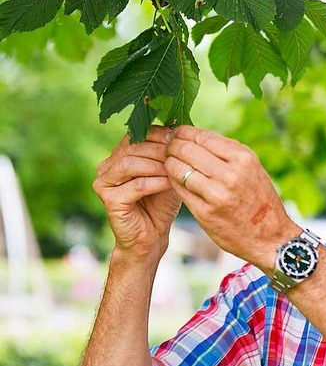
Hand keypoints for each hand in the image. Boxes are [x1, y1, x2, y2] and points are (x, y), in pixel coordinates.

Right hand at [93, 126, 180, 256]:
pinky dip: (154, 182)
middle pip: (132, 147)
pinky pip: (135, 185)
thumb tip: (181, 130)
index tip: (179, 138)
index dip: (158, 134)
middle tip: (179, 152)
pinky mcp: (109, 199)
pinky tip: (170, 183)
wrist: (152, 236)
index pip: (136, 135)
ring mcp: (104, 182)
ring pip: (130, 163)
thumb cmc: (161, 203)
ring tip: (175, 168)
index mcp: (119, 155)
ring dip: (156, 164)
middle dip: (159, 149)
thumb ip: (169, 154)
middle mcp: (107, 166)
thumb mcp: (168, 173)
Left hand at [165, 126, 298, 271]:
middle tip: (167, 149)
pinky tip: (175, 180)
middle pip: (186, 149)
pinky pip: (180, 189)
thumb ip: (227, 153)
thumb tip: (195, 136)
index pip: (201, 136)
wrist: (271, 238)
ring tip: (169, 164)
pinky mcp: (205, 213)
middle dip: (171, 147)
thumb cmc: (259, 200)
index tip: (175, 135)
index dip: (182, 133)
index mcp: (243, 158)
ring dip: (169, 164)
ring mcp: (217, 194)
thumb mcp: (252, 169)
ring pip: (178, 168)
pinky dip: (173, 182)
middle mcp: (231, 174)